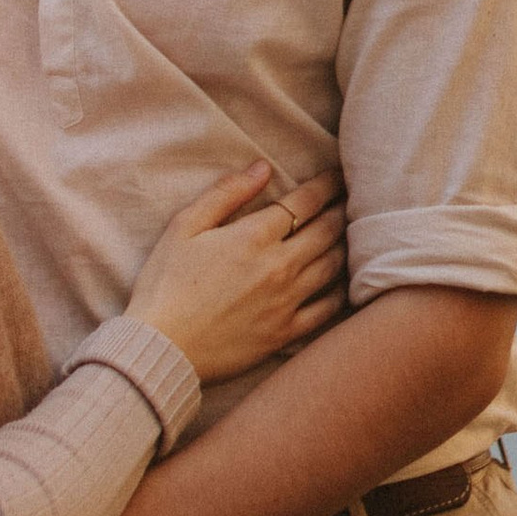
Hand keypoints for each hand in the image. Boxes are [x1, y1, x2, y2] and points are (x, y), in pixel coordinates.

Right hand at [124, 161, 346, 382]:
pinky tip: (345, 283)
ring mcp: (286, 302)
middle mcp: (279, 267)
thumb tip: (262, 168)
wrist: (162, 347)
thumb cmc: (165, 284)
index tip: (339, 176)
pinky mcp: (286, 333)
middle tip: (354, 199)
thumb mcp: (185, 227)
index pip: (305, 202)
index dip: (326, 185)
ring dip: (347, 245)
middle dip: (343, 209)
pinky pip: (328, 310)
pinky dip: (342, 292)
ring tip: (353, 234)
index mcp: (254, 237)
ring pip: (333, 266)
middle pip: (327, 231)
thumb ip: (226, 194)